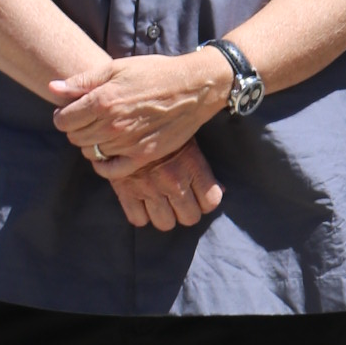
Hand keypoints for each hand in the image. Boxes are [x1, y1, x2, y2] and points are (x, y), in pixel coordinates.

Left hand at [50, 50, 229, 169]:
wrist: (193, 88)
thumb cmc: (155, 73)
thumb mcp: (117, 68)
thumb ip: (82, 81)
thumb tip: (52, 88)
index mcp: (102, 101)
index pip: (63, 121)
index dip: (62, 116)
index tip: (70, 112)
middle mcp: (111, 125)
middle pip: (75, 137)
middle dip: (76, 129)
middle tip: (88, 120)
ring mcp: (127, 143)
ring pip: (90, 153)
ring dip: (90, 144)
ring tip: (102, 132)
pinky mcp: (143, 156)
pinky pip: (111, 170)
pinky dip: (103, 165)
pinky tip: (107, 154)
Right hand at [100, 137, 225, 231]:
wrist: (124, 120)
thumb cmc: (161, 128)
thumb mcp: (188, 141)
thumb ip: (203, 169)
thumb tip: (221, 191)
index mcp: (192, 166)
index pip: (211, 202)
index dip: (207, 201)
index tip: (200, 195)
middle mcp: (173, 182)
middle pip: (190, 218)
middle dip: (186, 211)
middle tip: (180, 201)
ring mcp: (149, 189)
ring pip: (165, 224)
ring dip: (164, 216)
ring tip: (161, 203)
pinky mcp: (126, 192)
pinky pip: (138, 220)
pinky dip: (140, 215)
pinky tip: (142, 203)